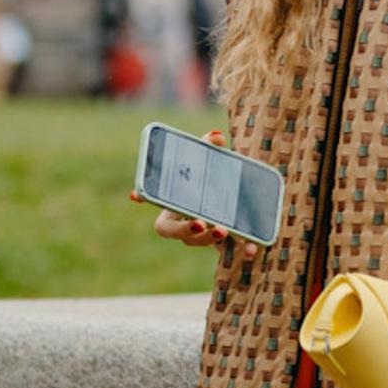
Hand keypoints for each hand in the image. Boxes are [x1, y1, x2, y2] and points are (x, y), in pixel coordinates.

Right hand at [128, 128, 258, 256]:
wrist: (238, 196)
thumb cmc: (212, 178)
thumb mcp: (210, 161)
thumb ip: (209, 148)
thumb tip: (217, 137)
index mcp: (173, 202)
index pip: (153, 198)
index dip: (144, 199)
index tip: (135, 194)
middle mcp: (184, 221)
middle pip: (174, 232)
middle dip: (185, 230)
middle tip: (199, 224)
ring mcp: (203, 233)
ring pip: (198, 241)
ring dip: (209, 239)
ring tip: (223, 230)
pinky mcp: (226, 239)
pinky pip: (230, 247)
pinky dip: (243, 248)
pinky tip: (252, 250)